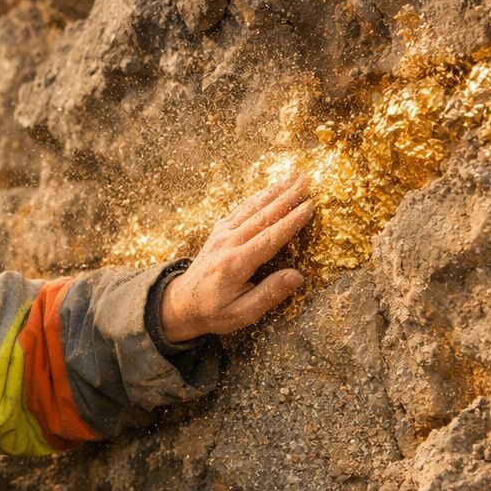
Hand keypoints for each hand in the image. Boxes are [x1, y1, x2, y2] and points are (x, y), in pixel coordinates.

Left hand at [159, 174, 313, 342]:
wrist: (180, 304)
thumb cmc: (214, 312)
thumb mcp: (242, 314)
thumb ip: (269, 294)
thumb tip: (297, 276)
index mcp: (235, 264)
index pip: (269, 238)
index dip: (291, 222)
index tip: (310, 206)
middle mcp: (227, 244)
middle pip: (262, 216)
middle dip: (286, 197)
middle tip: (306, 181)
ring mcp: (221, 235)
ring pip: (251, 207)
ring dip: (274, 191)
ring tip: (293, 176)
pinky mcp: (219, 231)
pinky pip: (241, 209)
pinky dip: (258, 197)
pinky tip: (270, 188)